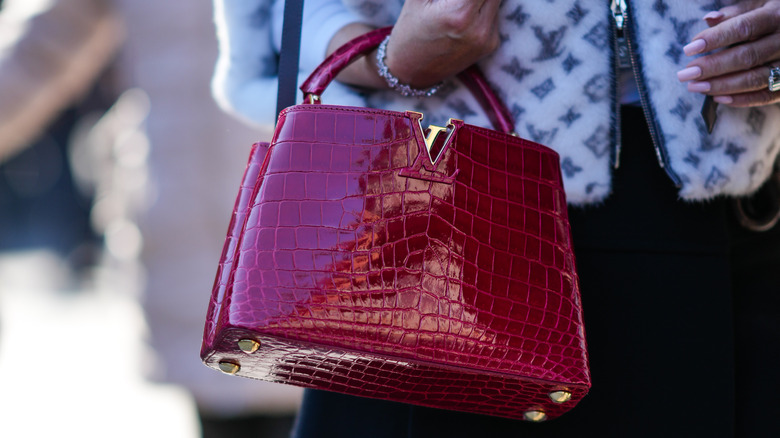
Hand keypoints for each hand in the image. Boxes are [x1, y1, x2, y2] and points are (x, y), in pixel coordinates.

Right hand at [386, 0, 501, 87]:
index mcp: (459, 13)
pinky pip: (494, 13)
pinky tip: (465, 10)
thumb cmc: (410, 29)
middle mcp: (479, 28)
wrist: (410, 72)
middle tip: (456, 0)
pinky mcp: (491, 44)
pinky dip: (483, 4)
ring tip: (459, 3)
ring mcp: (488, 38)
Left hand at [677, 0, 779, 106]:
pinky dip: (741, 99)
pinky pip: (766, 95)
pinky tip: (717, 98)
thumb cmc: (772, 16)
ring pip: (755, 78)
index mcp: (776, 16)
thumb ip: (735, 12)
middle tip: (686, 74)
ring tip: (696, 87)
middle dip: (712, 67)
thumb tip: (709, 19)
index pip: (743, 28)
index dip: (715, 39)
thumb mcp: (759, 4)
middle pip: (746, 57)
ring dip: (722, 85)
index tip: (689, 49)